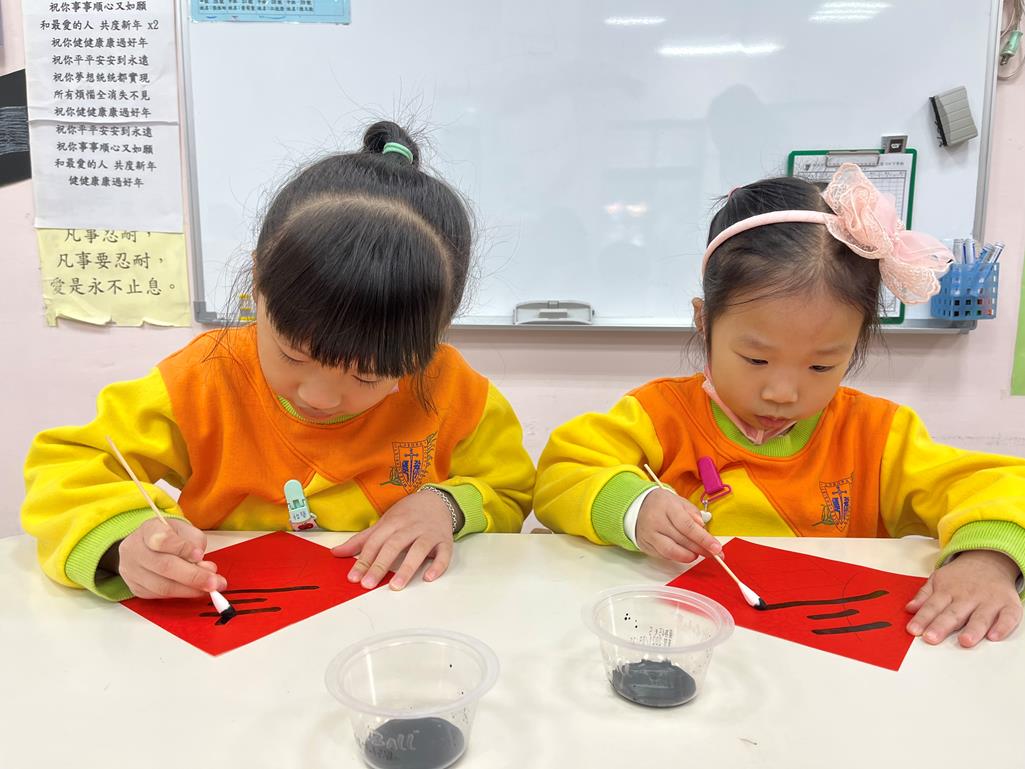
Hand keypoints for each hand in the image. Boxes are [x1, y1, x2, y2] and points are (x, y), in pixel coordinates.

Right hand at [117, 518, 224, 598]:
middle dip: (194, 576)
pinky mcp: (137, 588)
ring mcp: (132, 571)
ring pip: (162, 586)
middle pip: (164, 567)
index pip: (162, 539)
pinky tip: (196, 590)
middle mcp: (135, 550)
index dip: (182, 548)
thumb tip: (205, 567)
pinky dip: (182, 594)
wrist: (146, 546)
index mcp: (148, 530)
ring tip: (211, 588)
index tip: (199, 555)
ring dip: (191, 590)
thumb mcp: (184, 529)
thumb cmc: (170, 536)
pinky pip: (161, 596)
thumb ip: (196, 543)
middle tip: (215, 582)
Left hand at [332, 491, 454, 590]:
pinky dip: (438, 565)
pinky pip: (444, 554)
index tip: (353, 577)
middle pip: (394, 545)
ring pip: (418, 550)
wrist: (437, 501)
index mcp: (393, 523)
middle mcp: (410, 527)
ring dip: (407, 568)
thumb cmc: (407, 515)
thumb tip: (336, 553)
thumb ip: (361, 540)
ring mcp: (429, 534)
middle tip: (368, 584)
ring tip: (395, 586)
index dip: (363, 560)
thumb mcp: (383, 524)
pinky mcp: (445, 541)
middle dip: (380, 565)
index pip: (375, 542)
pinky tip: (428, 577)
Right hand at [634, 488, 721, 562]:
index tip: (716, 548)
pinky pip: (664, 556)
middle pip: (681, 540)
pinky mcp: (645, 546)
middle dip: (701, 549)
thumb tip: (702, 529)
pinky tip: (684, 552)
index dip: (703, 539)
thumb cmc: (662, 504)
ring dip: (689, 556)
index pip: (687, 526)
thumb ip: (693, 514)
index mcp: (667, 507)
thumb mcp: (679, 502)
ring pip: (671, 552)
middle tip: (715, 554)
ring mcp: (649, 535)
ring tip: (698, 553)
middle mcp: (656, 521)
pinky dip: (677, 556)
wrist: (636, 506)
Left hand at [906, 550, 1022, 646]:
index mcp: (948, 591)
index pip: (932, 606)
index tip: (913, 630)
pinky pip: (1008, 617)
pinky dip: (1002, 627)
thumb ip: (924, 595)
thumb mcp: (938, 580)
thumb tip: (909, 609)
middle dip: (942, 626)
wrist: (989, 560)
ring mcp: (989, 601)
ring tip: (964, 641)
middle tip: (931, 638)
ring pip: (980, 617)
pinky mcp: (1008, 605)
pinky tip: (994, 637)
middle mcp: (967, 597)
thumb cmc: (960, 577)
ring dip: (973, 629)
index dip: (922, 618)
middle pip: (953, 614)